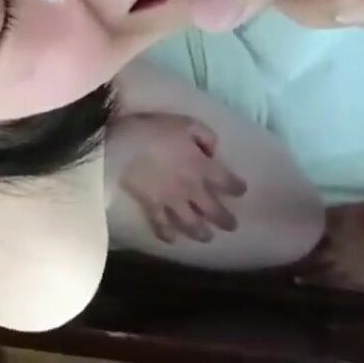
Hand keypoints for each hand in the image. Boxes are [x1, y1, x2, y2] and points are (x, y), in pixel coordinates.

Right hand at [110, 113, 245, 243]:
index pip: (227, 181)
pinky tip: (171, 239)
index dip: (236, 187)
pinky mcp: (151, 206)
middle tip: (232, 227)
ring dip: (200, 232)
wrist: (122, 147)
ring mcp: (171, 200)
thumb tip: (212, 152)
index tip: (240, 191)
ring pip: (191, 222)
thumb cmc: (154, 130)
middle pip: (213, 209)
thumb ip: (205, 137)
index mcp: (202, 166)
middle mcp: (191, 188)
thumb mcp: (186, 123)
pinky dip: (167, 234)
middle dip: (225, 219)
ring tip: (206, 238)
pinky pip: (161, 224)